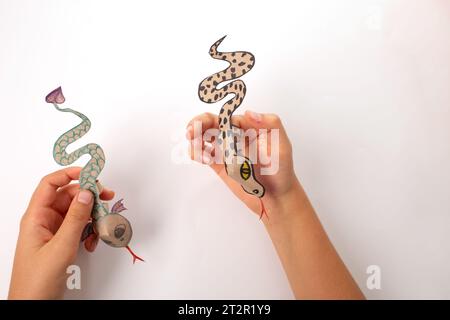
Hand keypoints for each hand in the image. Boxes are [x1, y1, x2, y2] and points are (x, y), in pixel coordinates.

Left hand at [8, 167, 113, 299]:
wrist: (34, 306)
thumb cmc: (37, 281)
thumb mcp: (61, 246)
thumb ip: (76, 218)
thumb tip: (87, 193)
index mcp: (36, 217)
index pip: (51, 184)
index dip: (69, 174)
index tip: (90, 173)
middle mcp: (44, 221)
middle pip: (69, 197)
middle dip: (88, 197)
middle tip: (106, 197)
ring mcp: (53, 232)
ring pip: (77, 212)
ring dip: (91, 217)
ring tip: (100, 226)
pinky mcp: (62, 242)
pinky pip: (79, 227)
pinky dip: (89, 231)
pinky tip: (93, 241)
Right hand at [186, 111, 299, 218]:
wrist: (276, 197)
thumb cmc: (282, 170)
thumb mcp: (282, 145)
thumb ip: (270, 125)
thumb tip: (249, 113)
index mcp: (249, 127)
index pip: (228, 117)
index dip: (215, 117)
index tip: (205, 123)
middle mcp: (236, 136)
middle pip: (213, 124)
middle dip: (199, 124)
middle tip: (191, 131)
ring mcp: (227, 150)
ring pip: (205, 137)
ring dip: (195, 137)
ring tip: (193, 144)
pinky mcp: (220, 165)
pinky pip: (204, 155)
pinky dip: (197, 152)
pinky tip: (201, 157)